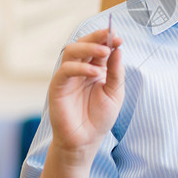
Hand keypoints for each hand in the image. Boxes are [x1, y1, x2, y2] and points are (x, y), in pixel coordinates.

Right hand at [47, 28, 124, 165]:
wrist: (85, 140)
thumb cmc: (99, 118)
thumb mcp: (114, 92)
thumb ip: (116, 71)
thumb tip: (117, 48)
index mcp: (94, 68)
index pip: (98, 47)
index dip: (107, 39)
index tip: (119, 37)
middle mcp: (79, 69)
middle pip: (83, 43)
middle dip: (97, 37)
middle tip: (111, 36)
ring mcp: (67, 76)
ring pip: (71, 51)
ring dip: (88, 47)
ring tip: (105, 51)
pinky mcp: (58, 86)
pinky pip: (65, 70)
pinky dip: (81, 68)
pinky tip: (96, 73)